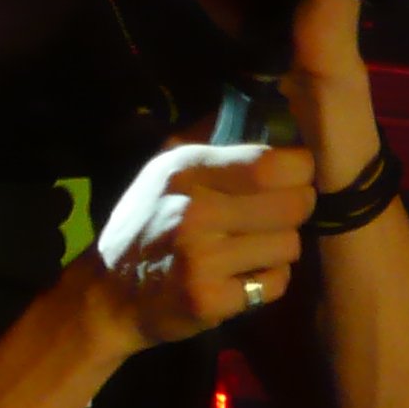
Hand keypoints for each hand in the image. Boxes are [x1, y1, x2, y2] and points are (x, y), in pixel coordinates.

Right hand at [91, 140, 315, 348]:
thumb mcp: (164, 170)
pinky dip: (267, 280)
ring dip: (280, 247)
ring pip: (289, 245)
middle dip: (297, 208)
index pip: (271, 164)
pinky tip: (243, 275)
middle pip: (292, 204)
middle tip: (280, 213)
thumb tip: (263, 106)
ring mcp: (202, 260)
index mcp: (187, 172)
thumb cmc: (146, 225)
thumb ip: (210, 137)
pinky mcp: (210, 301)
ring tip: (254, 246)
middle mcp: (195, 212)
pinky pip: (275, 283)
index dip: (299, 168)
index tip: (294, 174)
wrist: (109, 295)